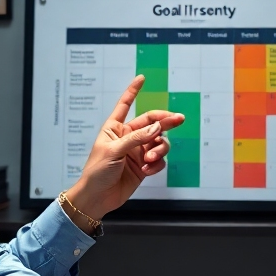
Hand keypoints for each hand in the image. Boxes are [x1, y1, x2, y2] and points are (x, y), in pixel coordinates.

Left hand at [65, 76, 183, 219]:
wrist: (97, 198)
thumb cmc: (96, 172)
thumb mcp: (114, 151)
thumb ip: (137, 138)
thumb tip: (157, 127)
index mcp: (115, 128)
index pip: (125, 105)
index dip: (133, 91)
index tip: (141, 78)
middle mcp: (129, 137)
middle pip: (152, 123)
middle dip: (165, 121)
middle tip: (179, 119)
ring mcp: (137, 151)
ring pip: (159, 142)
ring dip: (158, 150)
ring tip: (150, 159)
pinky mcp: (144, 166)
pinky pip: (158, 160)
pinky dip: (156, 164)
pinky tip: (147, 170)